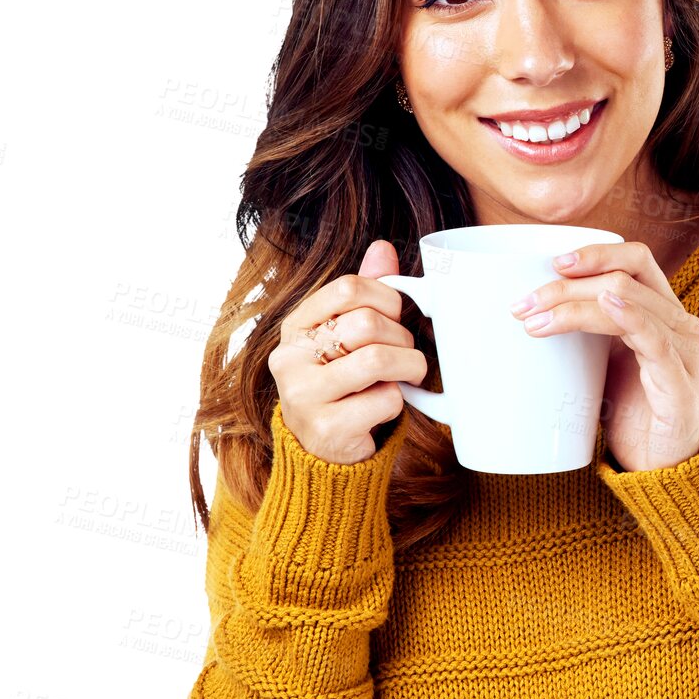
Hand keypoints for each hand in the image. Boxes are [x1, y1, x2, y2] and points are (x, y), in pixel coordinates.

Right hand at [267, 240, 427, 464]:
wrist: (322, 450)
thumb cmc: (342, 383)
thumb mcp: (346, 334)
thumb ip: (364, 292)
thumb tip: (383, 249)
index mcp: (296, 327)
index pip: (347, 287)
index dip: (386, 297)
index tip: (395, 315)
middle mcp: (290, 358)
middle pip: (365, 323)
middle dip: (401, 337)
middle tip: (405, 352)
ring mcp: (303, 395)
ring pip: (376, 359)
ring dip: (408, 366)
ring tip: (407, 374)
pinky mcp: (326, 429)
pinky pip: (384, 400)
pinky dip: (398, 401)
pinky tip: (385, 406)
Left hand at [509, 241, 698, 471]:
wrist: (664, 467)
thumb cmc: (635, 411)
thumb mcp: (607, 361)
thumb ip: (586, 331)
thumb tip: (528, 311)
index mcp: (662, 311)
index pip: (634, 259)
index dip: (596, 253)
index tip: (551, 263)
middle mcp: (679, 322)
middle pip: (624, 276)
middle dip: (568, 284)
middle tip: (525, 303)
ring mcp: (683, 350)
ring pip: (629, 301)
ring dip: (575, 305)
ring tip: (537, 321)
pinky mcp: (679, 383)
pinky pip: (656, 340)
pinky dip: (628, 317)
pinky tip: (606, 307)